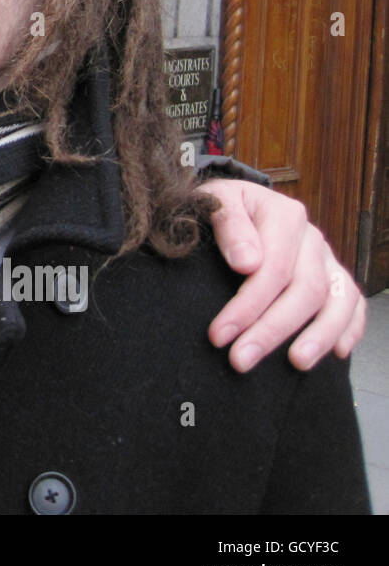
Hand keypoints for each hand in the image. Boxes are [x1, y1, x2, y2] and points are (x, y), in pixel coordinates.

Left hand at [201, 178, 365, 371]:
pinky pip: (353, 302)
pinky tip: (338, 353)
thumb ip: (229, 224)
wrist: (233, 202)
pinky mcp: (333, 274)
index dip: (247, 306)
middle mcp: (311, 238)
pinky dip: (350, 328)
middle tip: (241, 360)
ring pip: (338, 300)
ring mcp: (326, 258)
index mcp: (284, 215)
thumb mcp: (212, 201)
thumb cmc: (218, 206)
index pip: (273, 268)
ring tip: (297, 364)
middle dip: (272, 330)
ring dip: (319, 336)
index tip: (219, 335)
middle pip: (305, 290)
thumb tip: (247, 263)